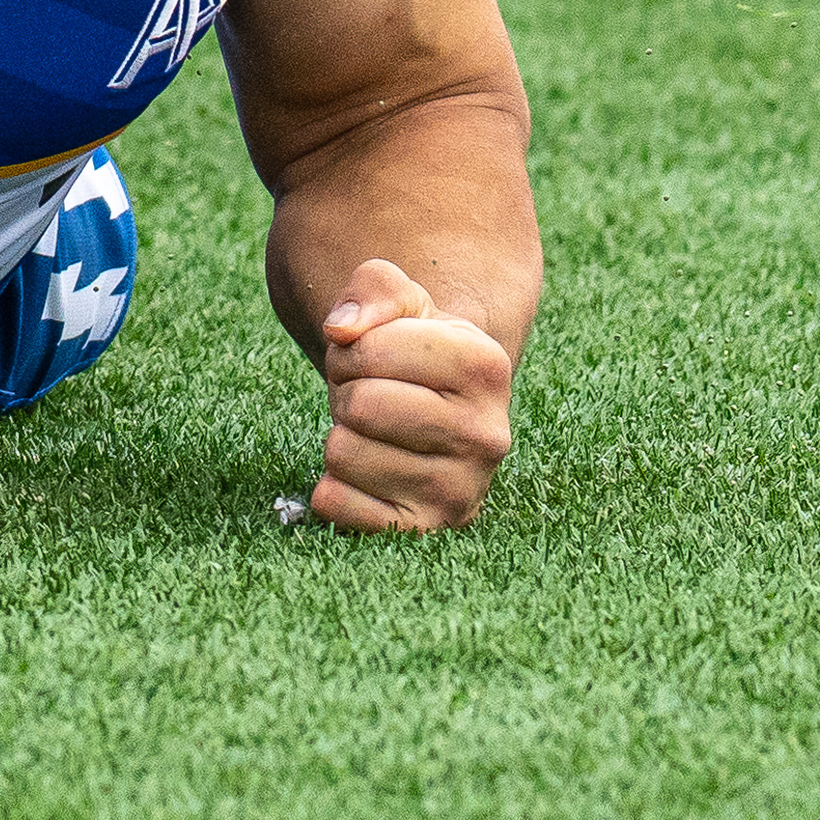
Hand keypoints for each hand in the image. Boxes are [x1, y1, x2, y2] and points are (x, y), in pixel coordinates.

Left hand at [309, 259, 514, 532]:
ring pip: (342, 454)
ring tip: (374, 433)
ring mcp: (460, 491)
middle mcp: (488, 435)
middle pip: (360, 404)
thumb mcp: (403, 303)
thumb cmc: (412, 353)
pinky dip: (332, 485)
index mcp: (486, 366)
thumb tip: (343, 329)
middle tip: (370, 397)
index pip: (370, 349)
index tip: (372, 357)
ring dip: (340, 437)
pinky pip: (336, 504)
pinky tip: (367, 473)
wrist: (436, 415)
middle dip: (345, 392)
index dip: (351, 348)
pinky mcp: (425, 531)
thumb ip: (373, 287)